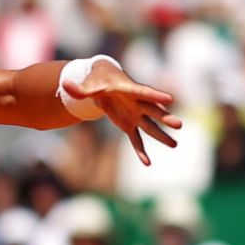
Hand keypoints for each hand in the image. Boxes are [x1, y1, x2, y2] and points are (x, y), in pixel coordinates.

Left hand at [64, 60, 181, 165]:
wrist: (104, 83)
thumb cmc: (98, 81)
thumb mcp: (88, 85)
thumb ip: (79, 89)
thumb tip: (65, 85)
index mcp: (130, 90)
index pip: (144, 92)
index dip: (156, 95)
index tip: (170, 99)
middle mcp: (137, 102)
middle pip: (153, 110)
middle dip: (165, 118)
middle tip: (179, 125)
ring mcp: (135, 114)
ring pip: (150, 126)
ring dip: (161, 136)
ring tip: (175, 145)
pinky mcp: (129, 124)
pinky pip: (136, 139)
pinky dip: (140, 151)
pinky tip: (147, 163)